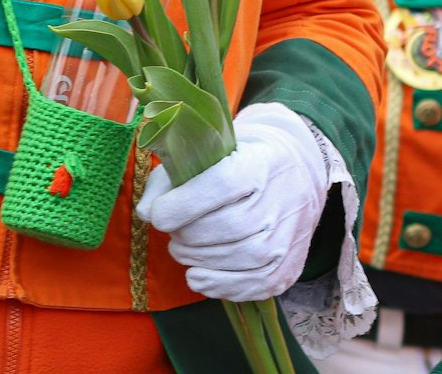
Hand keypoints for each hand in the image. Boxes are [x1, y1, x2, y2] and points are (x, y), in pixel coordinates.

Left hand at [136, 102, 328, 302]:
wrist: (294, 174)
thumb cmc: (238, 164)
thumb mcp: (204, 155)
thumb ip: (168, 180)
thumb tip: (147, 213)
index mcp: (260, 163)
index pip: (222, 185)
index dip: (182, 206)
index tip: (159, 214)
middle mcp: (282, 199)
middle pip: (229, 227)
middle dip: (188, 236)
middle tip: (176, 234)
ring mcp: (289, 235)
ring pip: (242, 259)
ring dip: (199, 260)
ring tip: (186, 250)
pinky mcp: (289, 265)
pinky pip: (255, 285)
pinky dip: (219, 286)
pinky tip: (199, 275)